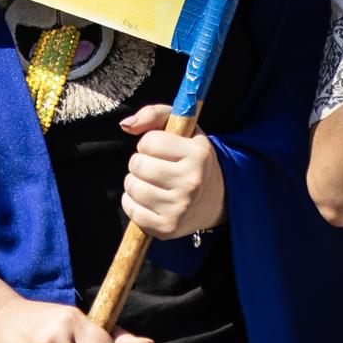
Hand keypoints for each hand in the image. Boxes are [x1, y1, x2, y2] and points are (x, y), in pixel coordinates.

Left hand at [119, 103, 225, 238]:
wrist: (217, 201)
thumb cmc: (192, 160)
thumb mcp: (185, 130)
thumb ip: (154, 114)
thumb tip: (125, 125)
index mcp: (198, 154)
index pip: (148, 141)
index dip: (149, 143)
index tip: (162, 150)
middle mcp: (191, 182)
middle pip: (137, 164)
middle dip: (140, 163)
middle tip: (155, 167)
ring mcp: (179, 207)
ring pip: (131, 186)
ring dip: (135, 182)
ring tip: (152, 183)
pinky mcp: (167, 228)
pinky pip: (130, 209)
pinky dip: (132, 202)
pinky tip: (148, 200)